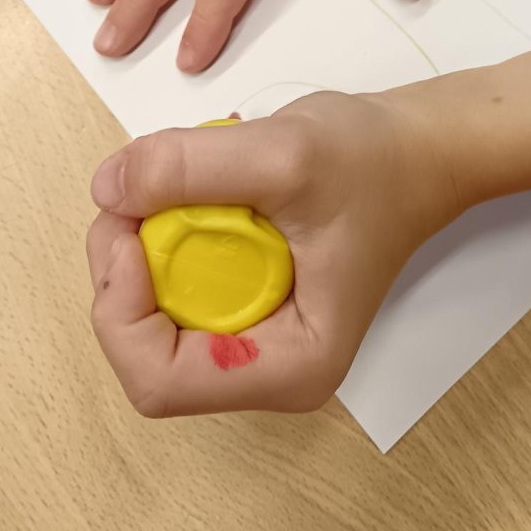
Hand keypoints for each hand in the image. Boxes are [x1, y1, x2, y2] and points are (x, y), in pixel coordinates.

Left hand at [86, 92, 459, 416]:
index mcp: (291, 367)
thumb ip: (190, 168)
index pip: (159, 382)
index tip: (129, 230)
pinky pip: (176, 285)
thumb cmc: (379, 163)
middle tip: (136, 190)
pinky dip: (167, 235)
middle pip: (146, 350)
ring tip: (175, 181)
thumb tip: (106, 186)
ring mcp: (257, 337)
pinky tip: (198, 191)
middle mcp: (269, 368)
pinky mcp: (249, 301)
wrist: (423, 148)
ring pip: (154, 315)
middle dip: (125, 271)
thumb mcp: (284, 154)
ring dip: (144, 247)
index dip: (123, 310)